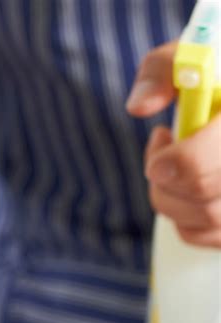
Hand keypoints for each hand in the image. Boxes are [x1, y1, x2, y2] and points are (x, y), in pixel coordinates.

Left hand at [126, 42, 220, 247]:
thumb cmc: (211, 75)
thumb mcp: (189, 56)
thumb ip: (160, 71)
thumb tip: (139, 108)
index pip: (202, 166)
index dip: (175, 163)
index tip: (158, 144)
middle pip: (202, 196)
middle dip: (166, 180)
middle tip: (161, 154)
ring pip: (206, 219)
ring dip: (173, 198)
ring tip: (174, 168)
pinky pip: (209, 237)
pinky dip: (188, 219)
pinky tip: (190, 190)